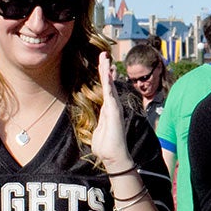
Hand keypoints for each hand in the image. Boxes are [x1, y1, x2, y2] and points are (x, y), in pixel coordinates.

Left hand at [91, 51, 134, 170]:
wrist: (113, 156)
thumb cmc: (106, 147)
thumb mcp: (98, 132)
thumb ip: (98, 124)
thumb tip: (97, 125)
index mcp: (108, 109)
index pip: (106, 89)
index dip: (104, 77)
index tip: (104, 65)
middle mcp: (112, 106)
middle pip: (108, 83)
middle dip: (105, 68)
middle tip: (104, 55)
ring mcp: (114, 107)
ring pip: (109, 85)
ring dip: (106, 70)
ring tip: (105, 57)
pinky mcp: (114, 110)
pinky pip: (110, 93)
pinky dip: (108, 81)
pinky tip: (107, 72)